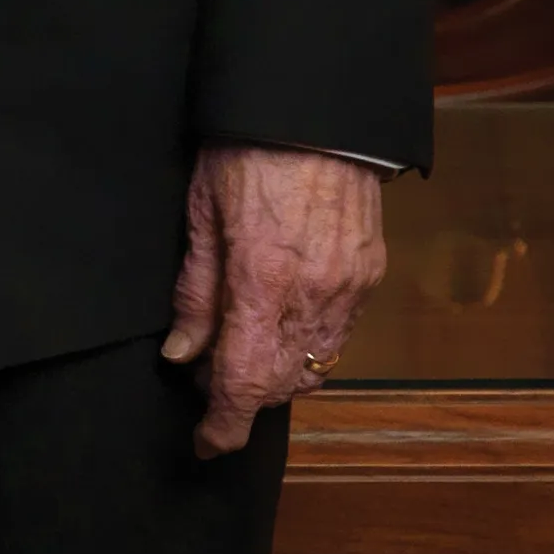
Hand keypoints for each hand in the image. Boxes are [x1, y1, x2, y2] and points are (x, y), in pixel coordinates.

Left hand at [162, 141, 386, 459]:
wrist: (319, 110)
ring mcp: (349, 289)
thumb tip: (183, 355)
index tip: (205, 443)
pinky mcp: (370, 274)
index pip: (246, 383)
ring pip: (315, 366)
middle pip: (281, 384)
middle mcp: (314, 297)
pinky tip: (281, 323)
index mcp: (262, 283)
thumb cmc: (247, 151)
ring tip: (242, 346)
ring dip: (277, 373)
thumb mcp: (199, 214)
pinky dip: (307, 346)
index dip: (224, 426)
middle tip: (206, 372)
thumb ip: (195, 292)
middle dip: (243, 393)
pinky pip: (339, 335)